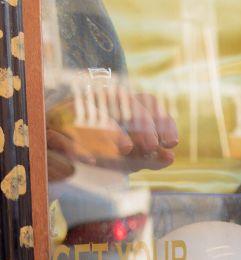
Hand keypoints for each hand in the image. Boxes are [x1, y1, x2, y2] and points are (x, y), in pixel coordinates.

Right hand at [47, 87, 177, 175]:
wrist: (62, 159)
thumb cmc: (105, 155)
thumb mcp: (131, 160)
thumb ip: (150, 159)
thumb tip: (170, 156)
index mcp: (123, 107)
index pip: (147, 101)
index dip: (161, 119)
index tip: (171, 141)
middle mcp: (100, 101)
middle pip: (124, 99)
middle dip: (141, 122)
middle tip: (151, 145)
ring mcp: (73, 109)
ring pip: (93, 110)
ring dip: (111, 129)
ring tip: (126, 148)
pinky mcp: (50, 126)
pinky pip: (62, 133)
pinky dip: (75, 146)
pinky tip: (90, 160)